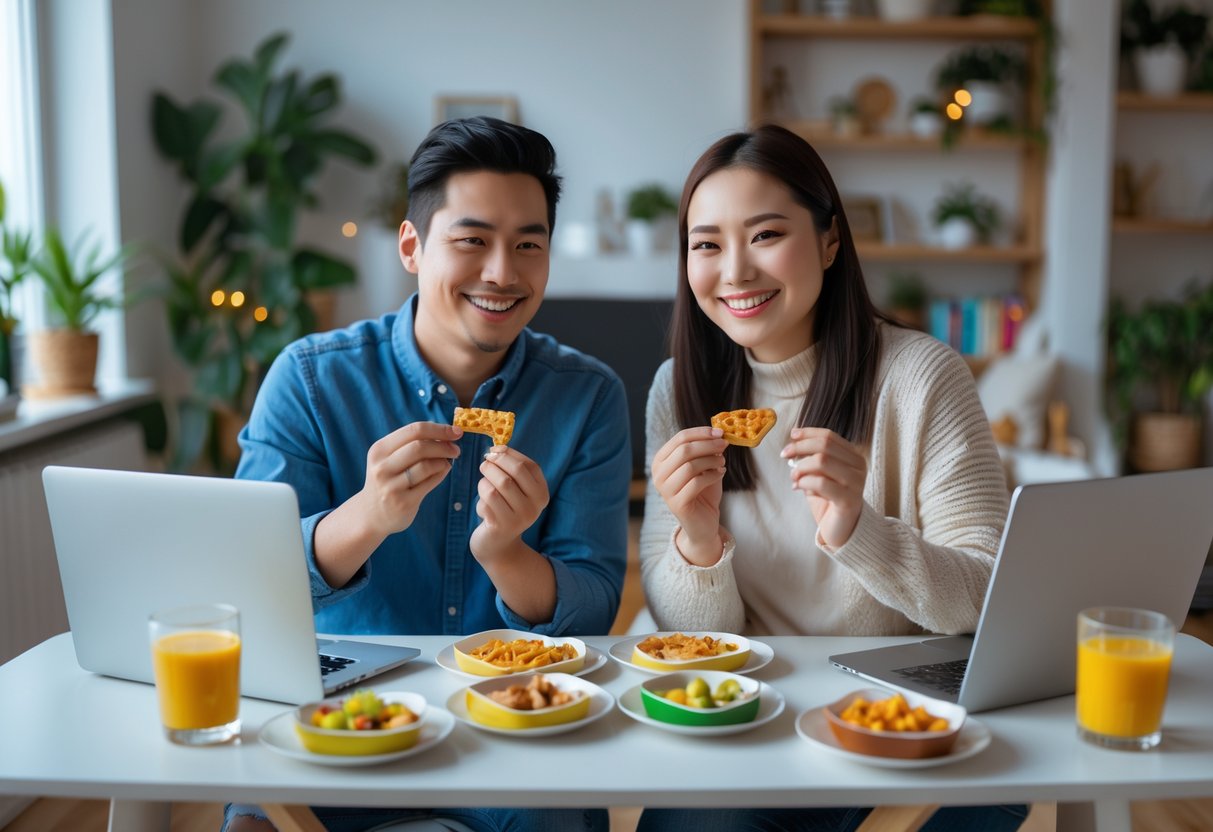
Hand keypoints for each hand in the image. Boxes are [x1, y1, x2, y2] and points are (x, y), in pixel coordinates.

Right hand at [358, 422, 461, 536]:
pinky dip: (441, 474)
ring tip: (447, 462)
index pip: (414, 430)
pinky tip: (442, 472)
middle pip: (420, 447)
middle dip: (444, 446)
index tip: (456, 431)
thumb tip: (447, 433)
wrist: (373, 514)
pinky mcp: (403, 502)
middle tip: (456, 450)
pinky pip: (429, 483)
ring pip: (426, 465)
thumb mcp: (390, 458)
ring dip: (443, 461)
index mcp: (379, 450)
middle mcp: (382, 467)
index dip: (439, 429)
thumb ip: (413, 444)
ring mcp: (391, 486)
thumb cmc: (389, 479)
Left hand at [469, 446, 549, 561]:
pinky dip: (479, 500)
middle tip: (484, 463)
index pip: (529, 465)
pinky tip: (483, 507)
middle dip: (494, 463)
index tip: (494, 450)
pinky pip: (485, 501)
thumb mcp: (515, 491)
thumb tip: (497, 448)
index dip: (509, 454)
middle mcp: (535, 507)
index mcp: (542, 494)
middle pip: (513, 472)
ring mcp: (519, 518)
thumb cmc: (505, 510)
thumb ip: (512, 470)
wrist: (499, 546)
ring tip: (483, 486)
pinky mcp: (501, 527)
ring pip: (495, 486)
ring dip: (484, 481)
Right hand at [651, 427, 727, 564]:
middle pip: (684, 450)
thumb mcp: (704, 465)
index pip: (680, 438)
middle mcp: (658, 474)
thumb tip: (718, 432)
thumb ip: (707, 450)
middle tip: (725, 445)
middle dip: (708, 445)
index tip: (720, 432)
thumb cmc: (703, 491)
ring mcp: (665, 490)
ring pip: (690, 466)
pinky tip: (720, 474)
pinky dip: (712, 476)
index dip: (702, 432)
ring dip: (711, 461)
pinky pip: (696, 483)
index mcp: (661, 460)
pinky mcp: (676, 504)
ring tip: (723, 463)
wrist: (702, 522)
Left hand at [781, 427, 867, 548]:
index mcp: (853, 457)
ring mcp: (856, 483)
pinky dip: (804, 482)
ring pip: (822, 461)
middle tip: (784, 455)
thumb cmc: (828, 499)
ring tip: (794, 478)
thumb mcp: (819, 474)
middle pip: (825, 446)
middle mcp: (859, 467)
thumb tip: (794, 441)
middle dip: (800, 447)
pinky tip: (798, 488)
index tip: (791, 435)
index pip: (830, 436)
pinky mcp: (849, 500)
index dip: (808, 433)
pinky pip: (821, 483)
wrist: (841, 529)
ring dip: (801, 467)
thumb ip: (812, 458)